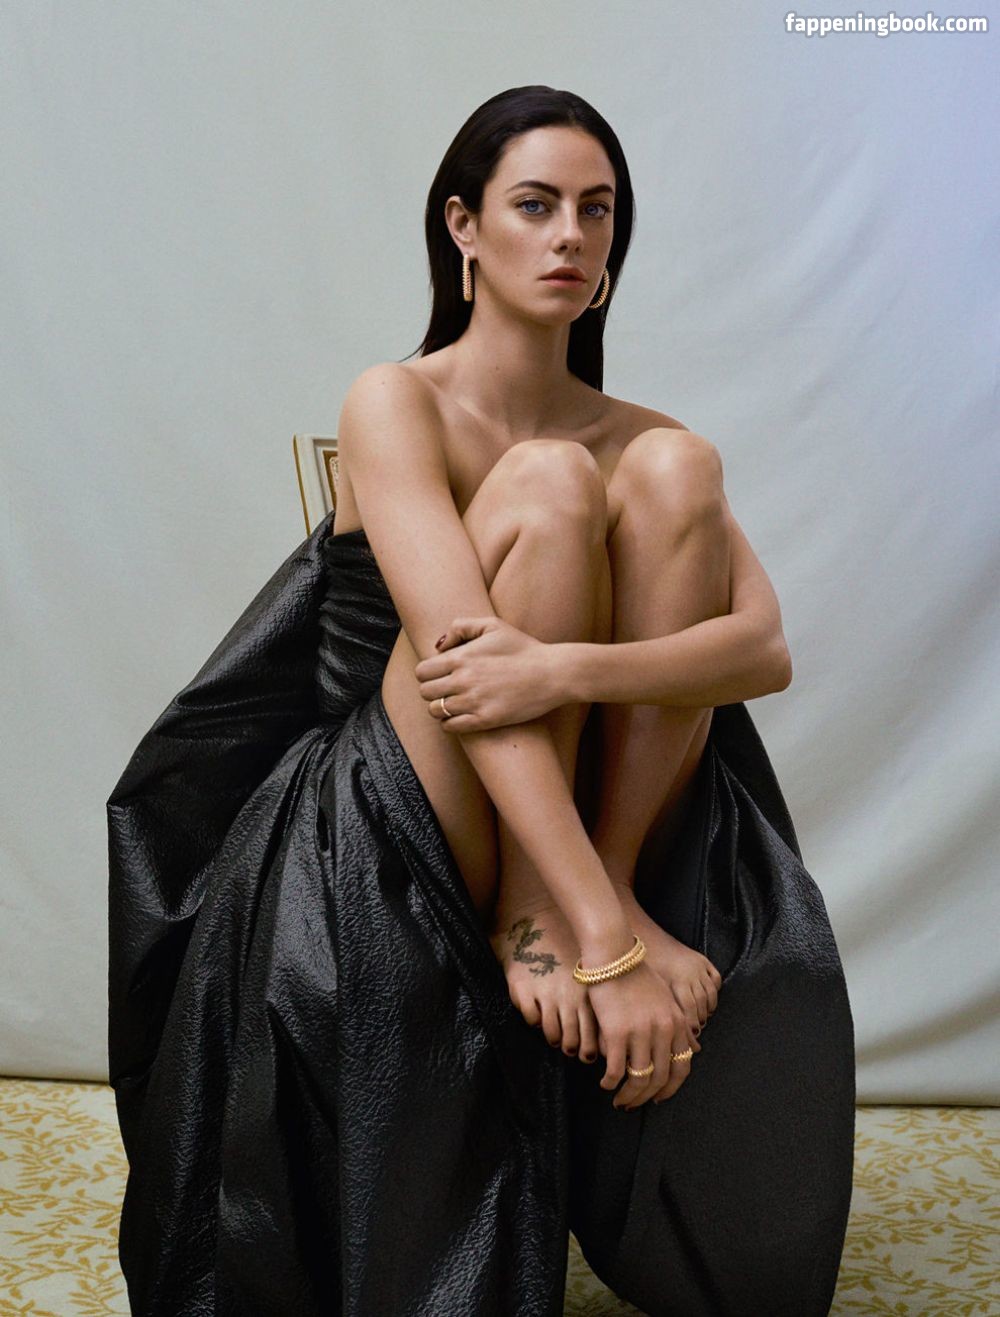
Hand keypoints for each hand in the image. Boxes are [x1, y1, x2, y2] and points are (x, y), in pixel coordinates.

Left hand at [414, 616, 560, 732]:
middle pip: (425, 692)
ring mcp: (473, 702)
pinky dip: (450, 723)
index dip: (427, 673)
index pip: (422, 671)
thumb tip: (440, 646)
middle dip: (432, 690)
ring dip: (440, 708)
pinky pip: (450, 727)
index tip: (439, 674)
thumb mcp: (493, 625)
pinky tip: (462, 715)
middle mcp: (463, 680)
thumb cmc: (524, 648)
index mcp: (461, 657)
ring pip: (435, 711)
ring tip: (454, 703)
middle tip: (447, 689)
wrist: (553, 673)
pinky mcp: (485, 720)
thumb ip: (461, 627)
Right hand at [587, 960, 700, 1109]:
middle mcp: (663, 1030)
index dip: (670, 1088)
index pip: (681, 1067)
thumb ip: (677, 1023)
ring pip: (639, 1079)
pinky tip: (605, 1083)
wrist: (614, 954)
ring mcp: (641, 1032)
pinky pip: (616, 1068)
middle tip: (633, 1105)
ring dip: (629, 1095)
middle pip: (660, 1078)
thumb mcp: (665, 998)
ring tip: (619, 1100)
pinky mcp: (617, 1032)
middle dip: (646, 1097)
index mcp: (676, 1022)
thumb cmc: (636, 974)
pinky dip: (611, 1082)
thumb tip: (692, 1047)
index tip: (657, 1098)